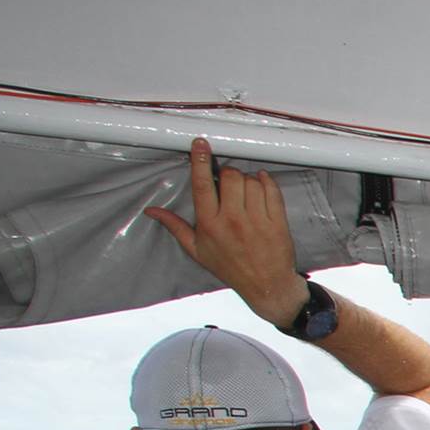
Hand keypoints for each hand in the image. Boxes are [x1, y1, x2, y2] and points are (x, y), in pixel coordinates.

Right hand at [142, 139, 307, 326]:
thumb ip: (175, 227)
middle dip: (228, 173)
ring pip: (251, 182)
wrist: (266, 285)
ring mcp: (257, 221)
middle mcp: (232, 220)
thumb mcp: (197, 250)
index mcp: (209, 224)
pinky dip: (267, 181)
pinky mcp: (277, 222)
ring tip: (244, 191)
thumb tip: (151, 211)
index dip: (200, 161)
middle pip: (230, 177)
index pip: (202, 185)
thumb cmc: (230, 267)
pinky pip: (272, 191)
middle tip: (228, 181)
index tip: (200, 144)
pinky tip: (261, 182)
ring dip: (247, 179)